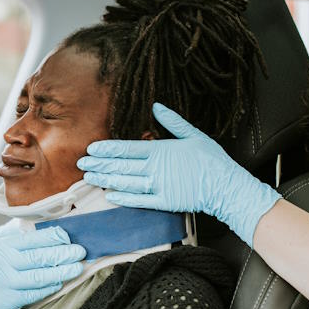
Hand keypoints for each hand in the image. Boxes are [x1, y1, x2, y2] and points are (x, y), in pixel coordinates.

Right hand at [0, 227, 85, 308]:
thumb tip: (28, 236)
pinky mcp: (3, 300)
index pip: (32, 238)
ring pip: (39, 273)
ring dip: (61, 270)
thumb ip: (7, 247)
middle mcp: (1, 260)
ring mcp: (2, 280)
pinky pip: (31, 293)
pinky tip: (58, 284)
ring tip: (78, 267)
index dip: (54, 236)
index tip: (70, 236)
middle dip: (64, 252)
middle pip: (39, 254)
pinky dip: (47, 288)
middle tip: (82, 250)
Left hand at [77, 102, 280, 246]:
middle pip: (121, 165)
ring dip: (105, 179)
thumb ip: (172, 122)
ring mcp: (159, 186)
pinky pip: (139, 200)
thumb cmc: (212, 160)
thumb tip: (156, 106)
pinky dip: (123, 198)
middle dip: (99, 164)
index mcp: (161, 150)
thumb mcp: (193, 135)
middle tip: (81, 163)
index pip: (127, 148)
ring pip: (125, 182)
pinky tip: (110, 195)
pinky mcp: (164, 202)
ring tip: (89, 177)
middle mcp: (156, 168)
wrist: (227, 187)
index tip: (91, 148)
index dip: (107, 148)